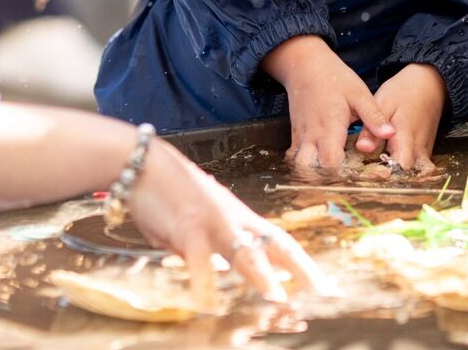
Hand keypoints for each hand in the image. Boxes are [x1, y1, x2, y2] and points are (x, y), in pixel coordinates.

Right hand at [127, 139, 331, 309]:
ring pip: (243, 250)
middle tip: (326, 292)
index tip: (324, 286)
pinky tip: (209, 303)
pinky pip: (197, 260)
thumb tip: (231, 271)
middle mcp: (233, 219)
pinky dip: (204, 283)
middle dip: (302, 270)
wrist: (141, 163)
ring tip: (278, 297)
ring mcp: (212, 222)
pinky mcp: (186, 227)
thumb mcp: (201, 221)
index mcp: (239, 217)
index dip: (304, 265)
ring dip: (261, 275)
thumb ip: (217, 246)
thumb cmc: (169, 193)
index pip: (281, 243)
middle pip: (276, 245)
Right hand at [260, 35, 395, 172]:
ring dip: (315, 177)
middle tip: (351, 184)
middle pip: (312, 172)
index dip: (347, 176)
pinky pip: (296, 160)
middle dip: (329, 182)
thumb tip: (390, 134)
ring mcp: (301, 138)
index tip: (365, 178)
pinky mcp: (296, 137)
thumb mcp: (359, 93)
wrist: (304, 65)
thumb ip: (374, 116)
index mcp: (329, 128)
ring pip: (301, 168)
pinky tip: (322, 171)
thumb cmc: (333, 78)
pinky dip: (307, 169)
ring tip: (336, 180)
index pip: (332, 163)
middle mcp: (312, 137)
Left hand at [352, 64, 444, 171]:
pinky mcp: (424, 152)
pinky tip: (384, 165)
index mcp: (407, 138)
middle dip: (387, 181)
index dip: (384, 176)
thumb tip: (362, 148)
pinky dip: (400, 170)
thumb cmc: (405, 92)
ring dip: (394, 177)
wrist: (429, 85)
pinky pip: (414, 168)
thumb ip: (373, 128)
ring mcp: (424, 152)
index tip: (367, 176)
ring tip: (374, 173)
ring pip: (411, 175)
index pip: (400, 168)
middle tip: (367, 178)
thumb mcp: (383, 104)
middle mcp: (419, 150)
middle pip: (405, 176)